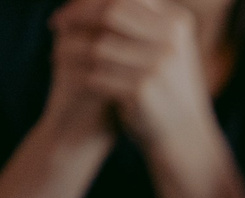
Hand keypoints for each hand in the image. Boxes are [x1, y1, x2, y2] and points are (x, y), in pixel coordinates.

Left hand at [52, 0, 217, 159]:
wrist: (188, 138)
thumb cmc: (169, 90)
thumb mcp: (167, 49)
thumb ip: (140, 22)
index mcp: (177, 23)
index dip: (91, 0)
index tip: (69, 9)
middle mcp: (171, 41)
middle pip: (111, 13)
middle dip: (78, 16)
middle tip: (57, 24)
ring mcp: (159, 66)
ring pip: (100, 45)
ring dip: (73, 49)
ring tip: (58, 55)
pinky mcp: (143, 90)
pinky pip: (98, 74)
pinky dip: (81, 76)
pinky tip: (72, 79)